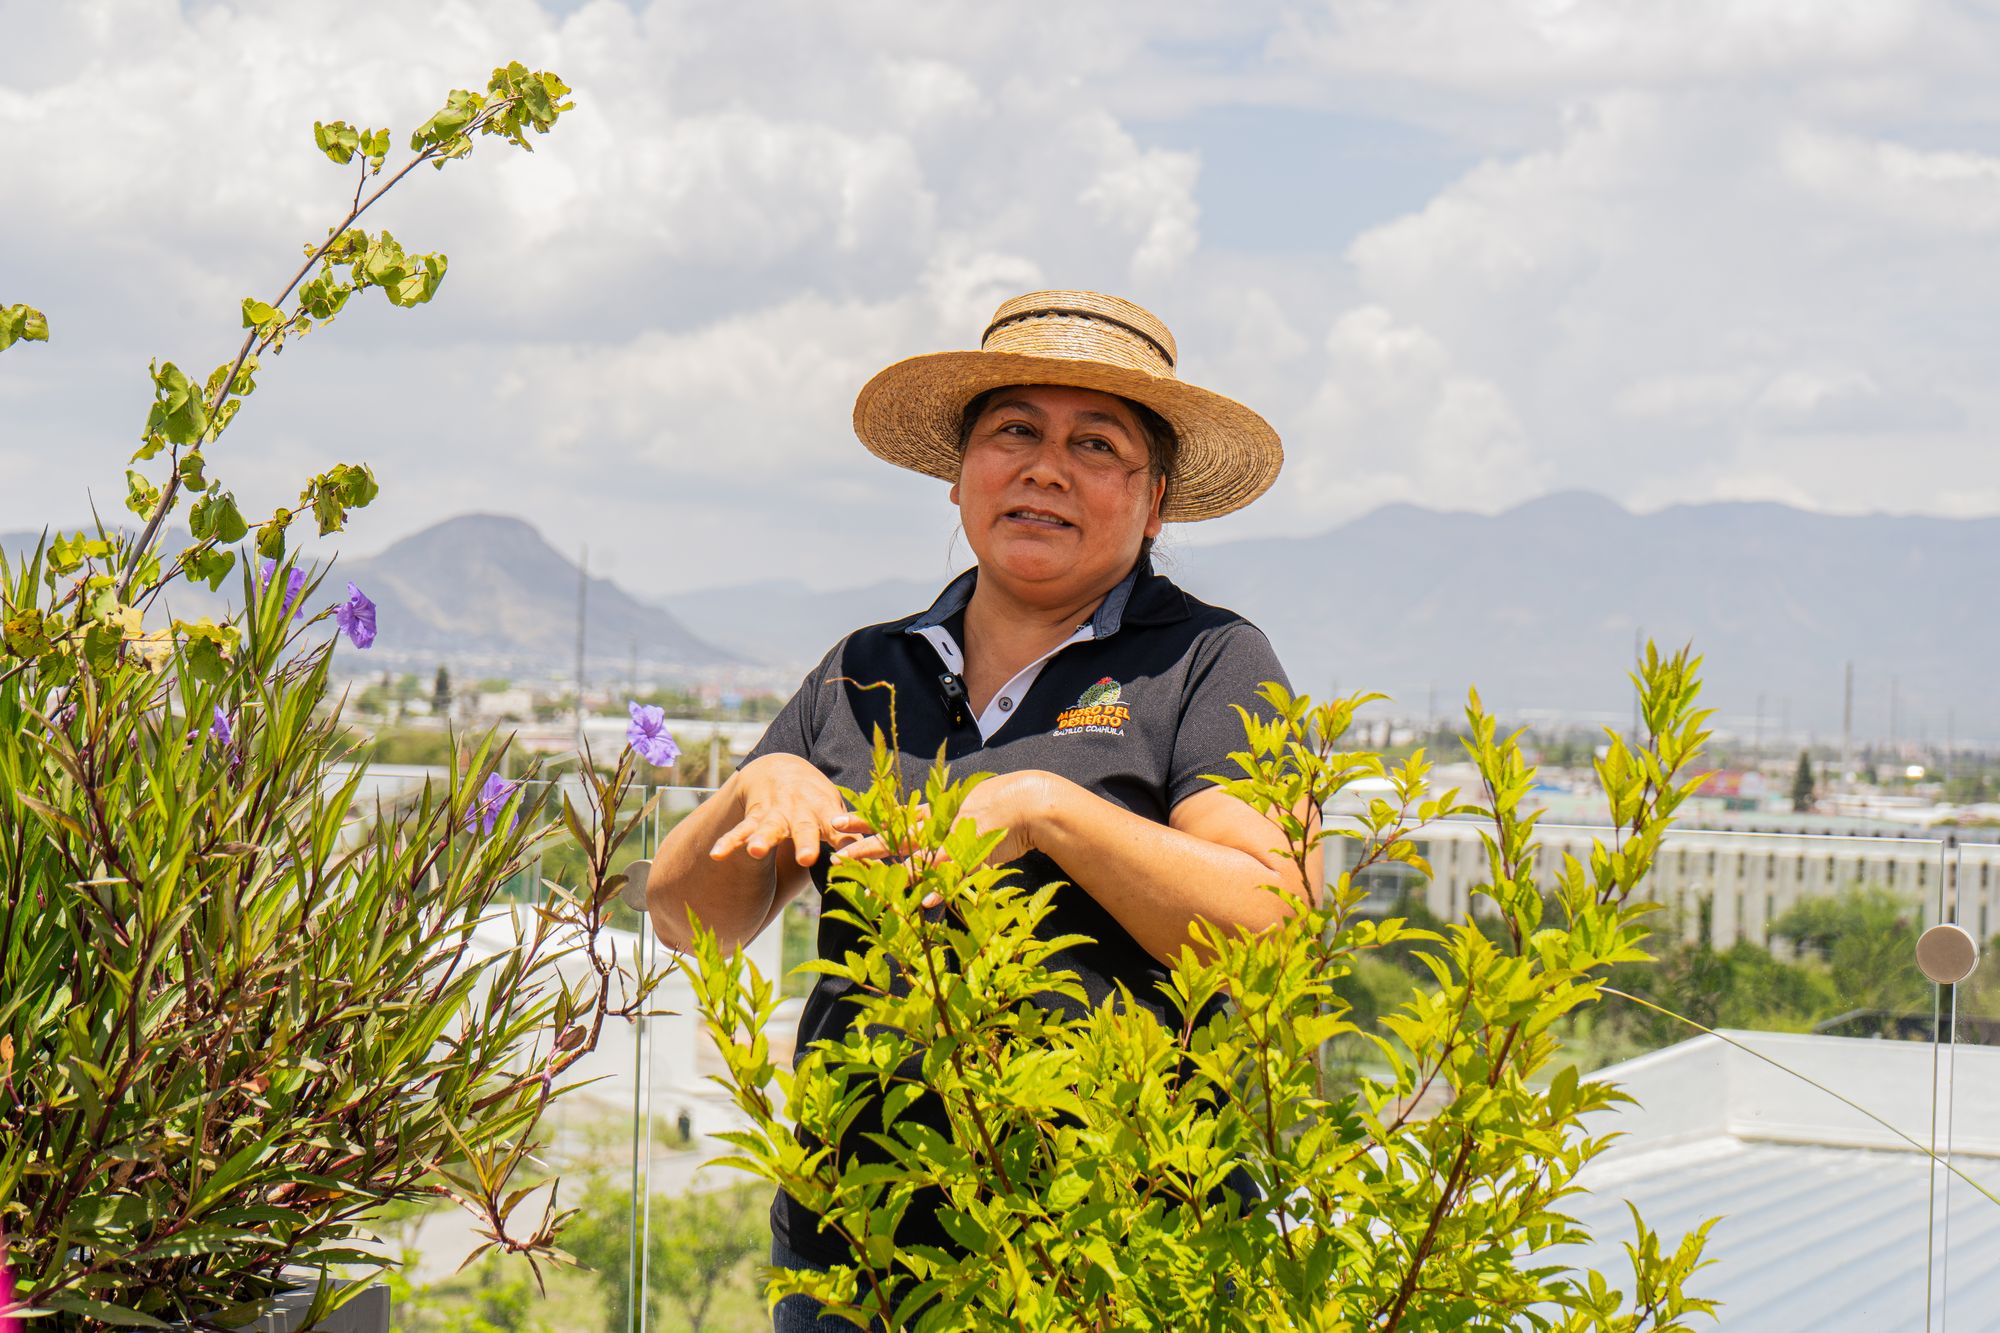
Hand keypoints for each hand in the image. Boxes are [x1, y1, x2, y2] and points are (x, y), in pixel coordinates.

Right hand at [708, 753, 851, 867]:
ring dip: (762, 838)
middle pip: (803, 828)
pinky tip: (717, 854)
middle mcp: (800, 811)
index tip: (851, 858)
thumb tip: (882, 861)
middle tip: (807, 858)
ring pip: (768, 827)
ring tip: (757, 851)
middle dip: (805, 842)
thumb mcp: (835, 812)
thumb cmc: (816, 801)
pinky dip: (729, 841)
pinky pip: (740, 830)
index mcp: (826, 812)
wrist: (781, 769)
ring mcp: (775, 813)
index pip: (840, 830)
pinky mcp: (754, 816)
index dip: (846, 842)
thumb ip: (851, 837)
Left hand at [832, 770, 1061, 903]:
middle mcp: (938, 826)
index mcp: (935, 814)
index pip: (892, 817)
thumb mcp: (966, 804)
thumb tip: (931, 817)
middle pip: (893, 837)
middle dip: (864, 846)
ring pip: (915, 858)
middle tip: (836, 855)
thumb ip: (946, 815)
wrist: (1029, 802)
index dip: (865, 819)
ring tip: (865, 885)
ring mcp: (953, 841)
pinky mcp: (973, 855)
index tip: (838, 821)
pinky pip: (950, 875)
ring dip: (888, 872)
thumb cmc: (1001, 803)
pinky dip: (938, 889)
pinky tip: (922, 904)